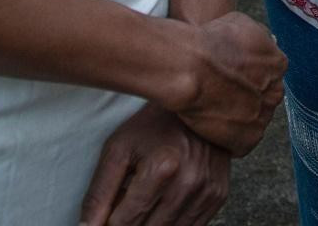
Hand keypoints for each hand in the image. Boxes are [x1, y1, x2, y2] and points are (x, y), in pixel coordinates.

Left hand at [81, 102, 230, 225]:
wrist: (199, 104)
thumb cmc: (153, 125)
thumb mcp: (118, 150)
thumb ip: (100, 193)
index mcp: (163, 168)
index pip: (125, 222)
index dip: (108, 225)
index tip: (105, 220)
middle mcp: (190, 182)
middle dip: (130, 224)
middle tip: (123, 210)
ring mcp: (207, 191)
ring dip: (150, 224)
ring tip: (142, 205)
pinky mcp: (218, 196)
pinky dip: (172, 223)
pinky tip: (162, 207)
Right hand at [173, 13, 286, 155]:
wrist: (191, 67)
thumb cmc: (211, 41)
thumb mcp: (242, 24)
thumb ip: (259, 37)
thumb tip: (269, 41)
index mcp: (278, 65)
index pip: (268, 74)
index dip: (246, 76)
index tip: (230, 77)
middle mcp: (276, 92)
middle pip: (263, 99)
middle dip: (246, 98)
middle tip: (220, 95)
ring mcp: (263, 118)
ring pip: (252, 121)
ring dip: (237, 119)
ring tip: (212, 111)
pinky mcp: (248, 140)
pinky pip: (241, 143)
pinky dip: (228, 139)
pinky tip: (211, 128)